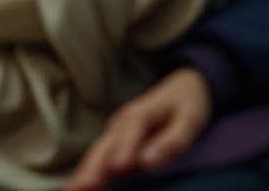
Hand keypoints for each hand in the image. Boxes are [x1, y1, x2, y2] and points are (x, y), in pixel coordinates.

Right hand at [67, 68, 212, 189]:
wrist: (181, 87)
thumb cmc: (187, 105)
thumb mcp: (190, 120)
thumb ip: (172, 141)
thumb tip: (148, 162)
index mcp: (140, 114)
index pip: (130, 131)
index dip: (124, 149)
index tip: (119, 169)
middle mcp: (121, 122)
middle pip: (104, 146)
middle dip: (91, 168)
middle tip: (79, 189)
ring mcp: (115, 131)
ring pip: (96, 153)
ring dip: (83, 171)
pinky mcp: (114, 140)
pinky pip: (98, 156)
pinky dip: (87, 170)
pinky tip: (79, 185)